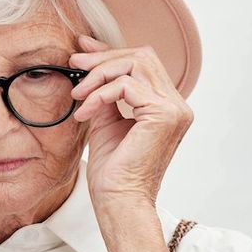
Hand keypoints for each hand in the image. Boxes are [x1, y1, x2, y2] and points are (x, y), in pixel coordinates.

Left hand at [68, 35, 193, 207]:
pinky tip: (85, 112)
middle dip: (104, 58)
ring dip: (99, 74)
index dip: (111, 52)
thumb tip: (88, 61)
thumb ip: (103, 92)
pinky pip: (124, 86)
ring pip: (134, 64)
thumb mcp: (105, 121)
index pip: (143, 63)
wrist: (118, 201)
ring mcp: (174, 109)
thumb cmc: (113, 172)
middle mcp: (176, 105)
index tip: (82, 51)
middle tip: (74, 63)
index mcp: (167, 106)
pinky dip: (99, 94)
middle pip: (142, 57)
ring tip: (77, 94)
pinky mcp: (163, 115)